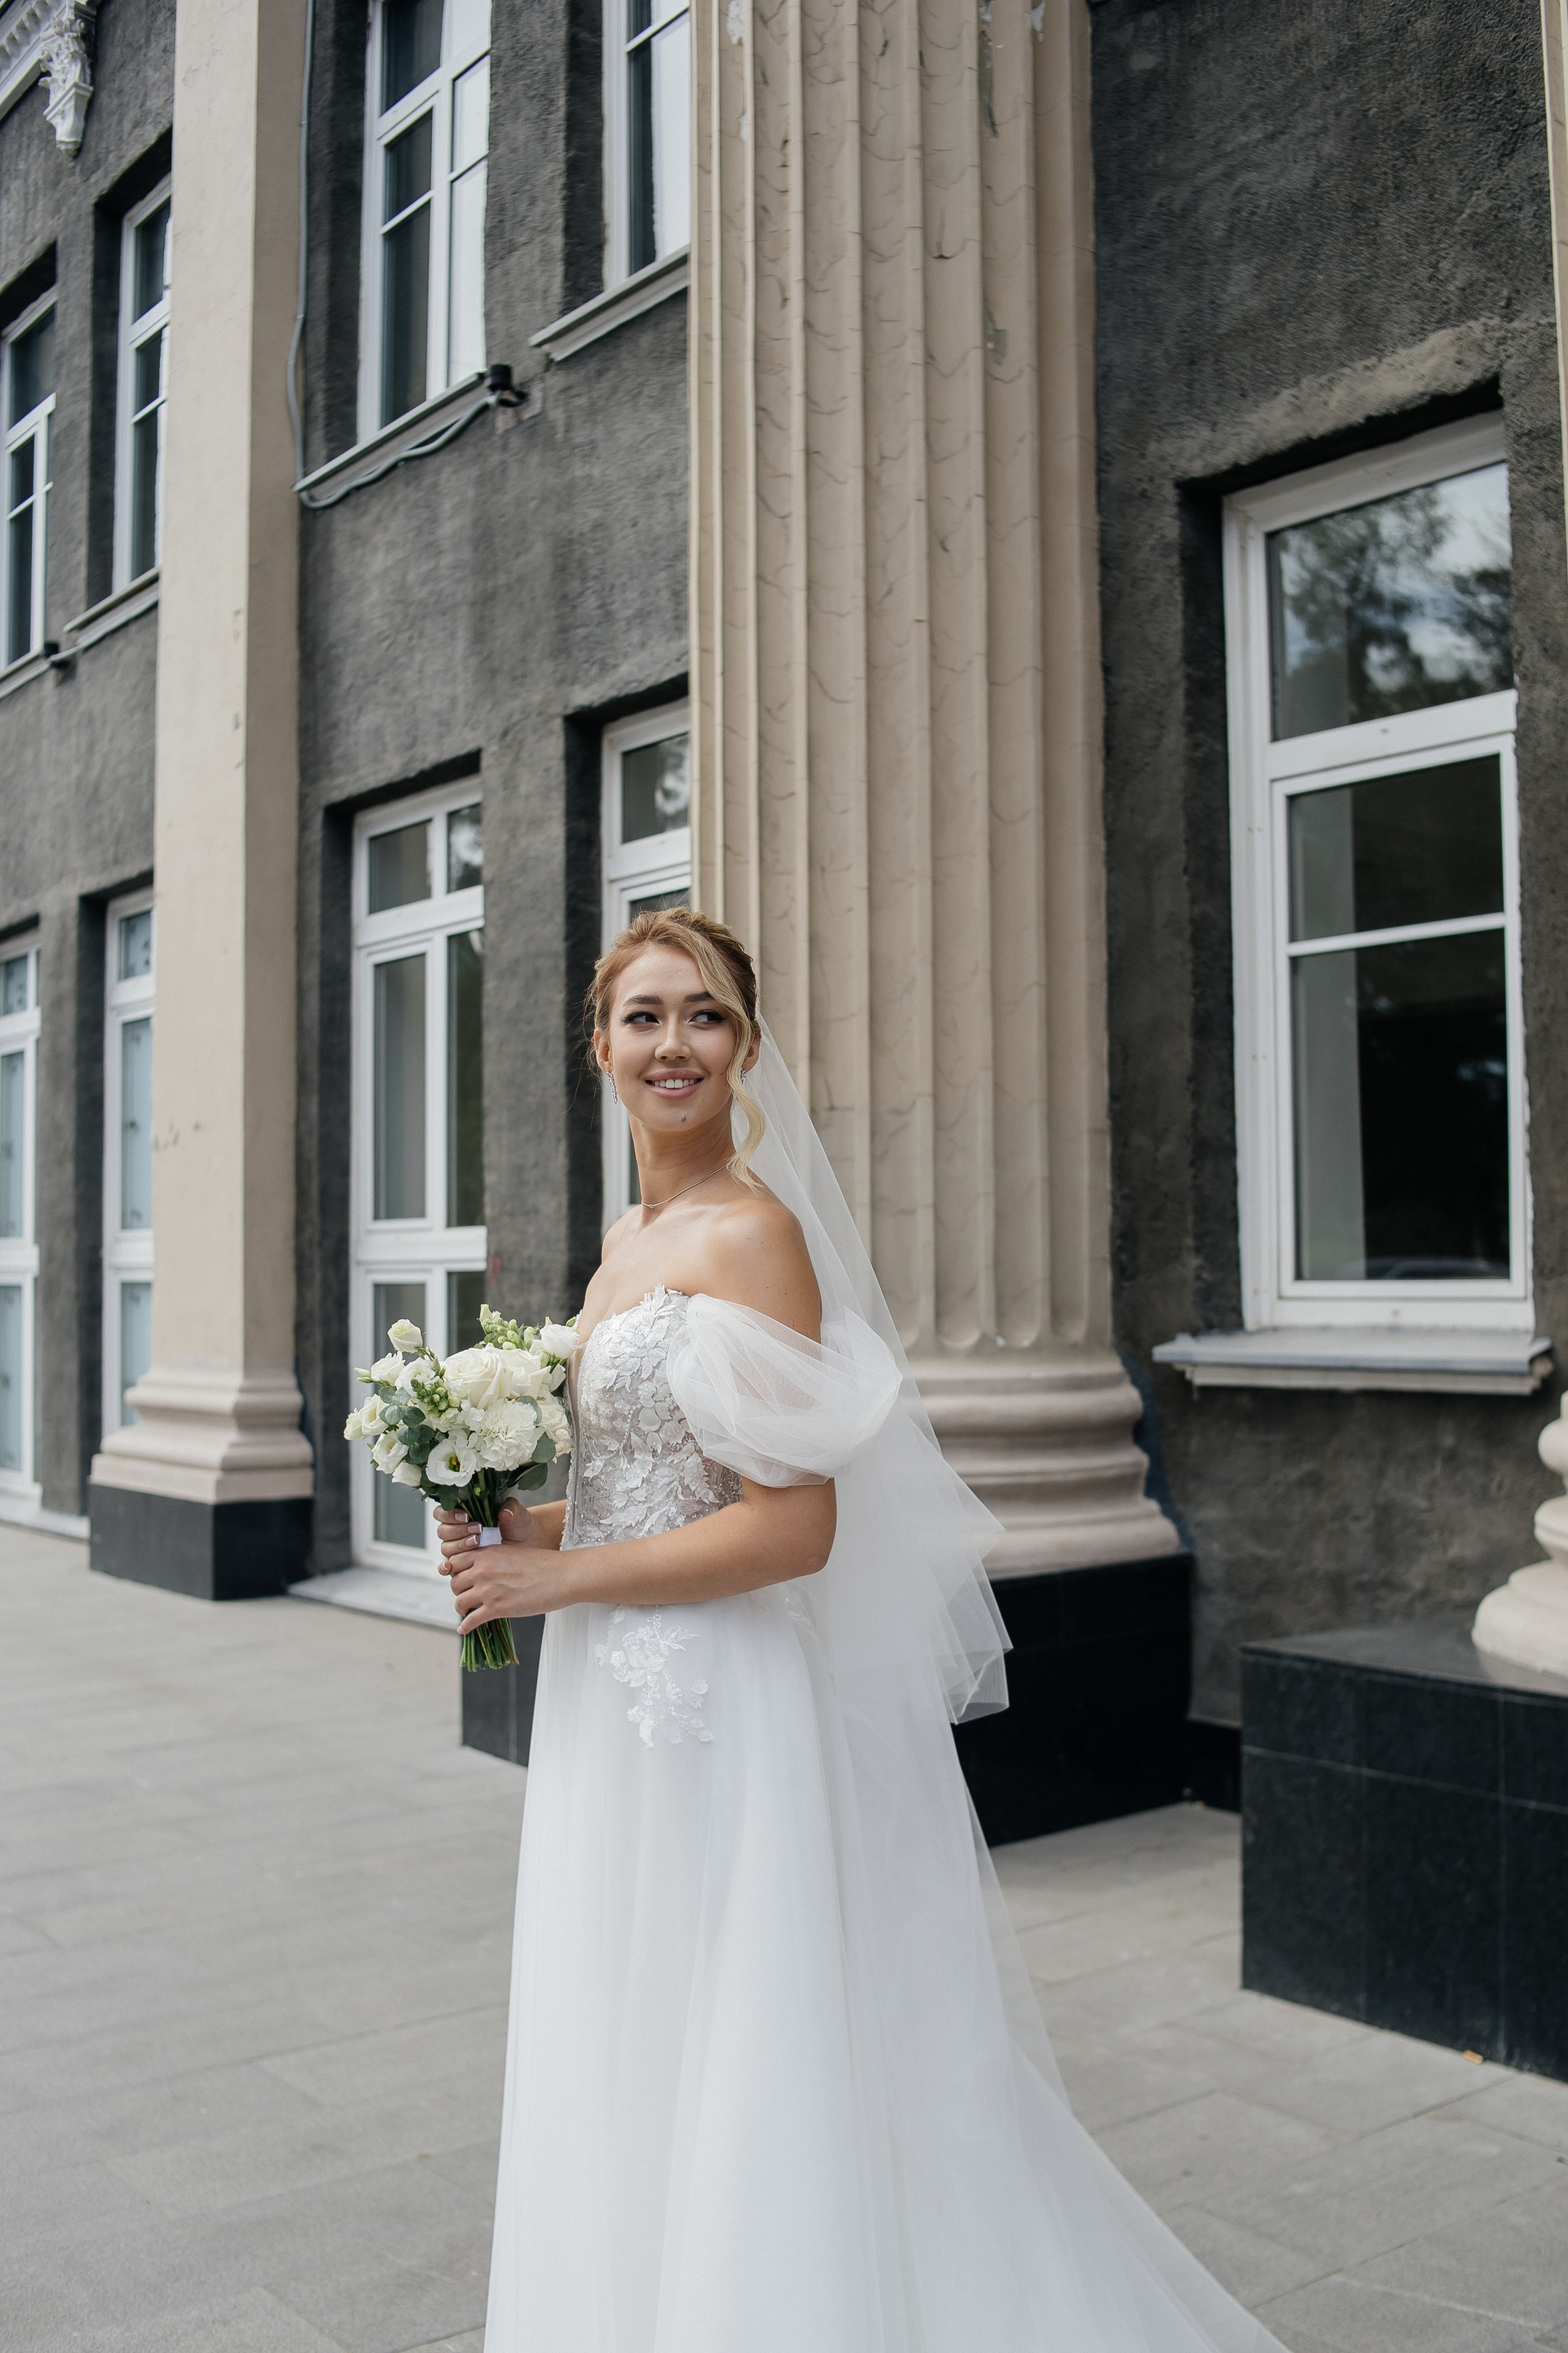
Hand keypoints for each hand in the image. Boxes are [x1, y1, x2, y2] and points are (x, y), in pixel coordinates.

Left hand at [434, 1500, 559, 1632]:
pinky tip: (464, 1629)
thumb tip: (488, 1572)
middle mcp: (483, 1569)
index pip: (455, 1561)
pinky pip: (471, 1620)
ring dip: (461, 1608)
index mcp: (487, 1553)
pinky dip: (465, 1627)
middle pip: (454, 1582)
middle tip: (466, 1596)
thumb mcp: (513, 1554)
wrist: (562, 1576)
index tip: (462, 1578)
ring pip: (459, 1601)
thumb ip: (495, 1561)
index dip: (456, 1571)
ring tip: (466, 1612)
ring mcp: (488, 1589)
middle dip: (459, 1591)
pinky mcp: (496, 1608)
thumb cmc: (544, 1565)